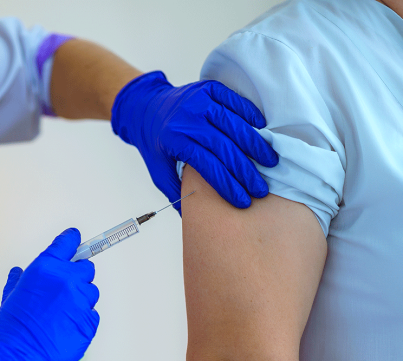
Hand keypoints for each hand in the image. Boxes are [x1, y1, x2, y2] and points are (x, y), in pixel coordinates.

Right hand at [0, 228, 98, 360]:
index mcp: (47, 268)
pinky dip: (83, 318)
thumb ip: (20, 280)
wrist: (18, 356)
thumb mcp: (11, 295)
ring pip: (91, 292)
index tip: (75, 238)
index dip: (72, 240)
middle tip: (65, 289)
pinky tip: (67, 327)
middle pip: (86, 268)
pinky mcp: (89, 322)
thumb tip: (19, 273)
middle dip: (77, 275)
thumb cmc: (11, 328)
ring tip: (62, 314)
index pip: (68, 243)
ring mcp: (81, 302)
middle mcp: (67, 281)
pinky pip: (92, 314)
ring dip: (81, 299)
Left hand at [111, 71, 278, 210]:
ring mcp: (198, 100)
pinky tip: (262, 131)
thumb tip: (192, 217)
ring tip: (270, 162)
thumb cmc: (155, 144)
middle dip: (245, 170)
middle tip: (260, 188)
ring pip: (233, 123)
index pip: (207, 165)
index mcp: (174, 140)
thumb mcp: (158, 170)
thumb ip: (175, 191)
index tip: (243, 200)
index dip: (227, 184)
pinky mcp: (208, 88)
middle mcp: (187, 118)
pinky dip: (250, 114)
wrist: (145, 108)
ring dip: (254, 144)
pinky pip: (233, 100)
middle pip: (224, 146)